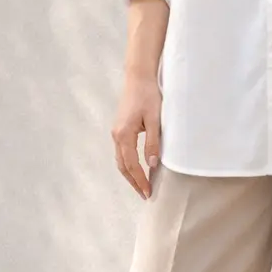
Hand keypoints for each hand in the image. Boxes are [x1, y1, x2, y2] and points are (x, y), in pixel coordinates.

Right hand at [111, 73, 161, 198]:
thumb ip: (153, 142)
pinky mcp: (119, 129)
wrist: (138, 77)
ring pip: (120, 160)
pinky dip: (128, 164)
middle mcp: (116, 135)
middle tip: (144, 194)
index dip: (140, 180)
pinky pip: (122, 152)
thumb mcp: (155, 120)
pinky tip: (137, 168)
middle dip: (133, 182)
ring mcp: (116, 132)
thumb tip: (152, 164)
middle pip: (122, 166)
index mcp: (124, 134)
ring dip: (130, 174)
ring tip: (141, 186)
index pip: (132, 165)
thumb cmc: (148, 95)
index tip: (148, 192)